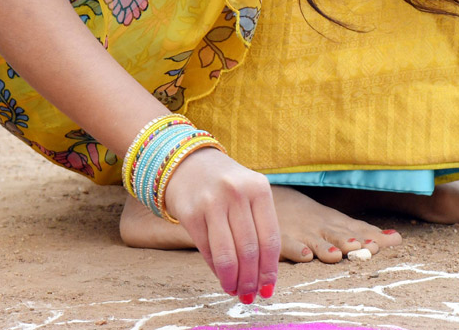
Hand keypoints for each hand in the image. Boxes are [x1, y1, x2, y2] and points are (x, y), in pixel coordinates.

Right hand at [163, 146, 280, 299]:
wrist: (188, 163)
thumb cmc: (226, 185)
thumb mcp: (249, 192)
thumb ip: (259, 225)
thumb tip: (265, 274)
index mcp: (259, 188)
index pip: (270, 238)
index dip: (270, 269)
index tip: (268, 289)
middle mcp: (237, 193)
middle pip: (249, 249)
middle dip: (251, 279)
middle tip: (250, 295)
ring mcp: (212, 202)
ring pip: (228, 254)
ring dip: (233, 280)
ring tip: (236, 291)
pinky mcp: (190, 213)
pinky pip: (207, 250)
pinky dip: (216, 269)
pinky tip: (221, 277)